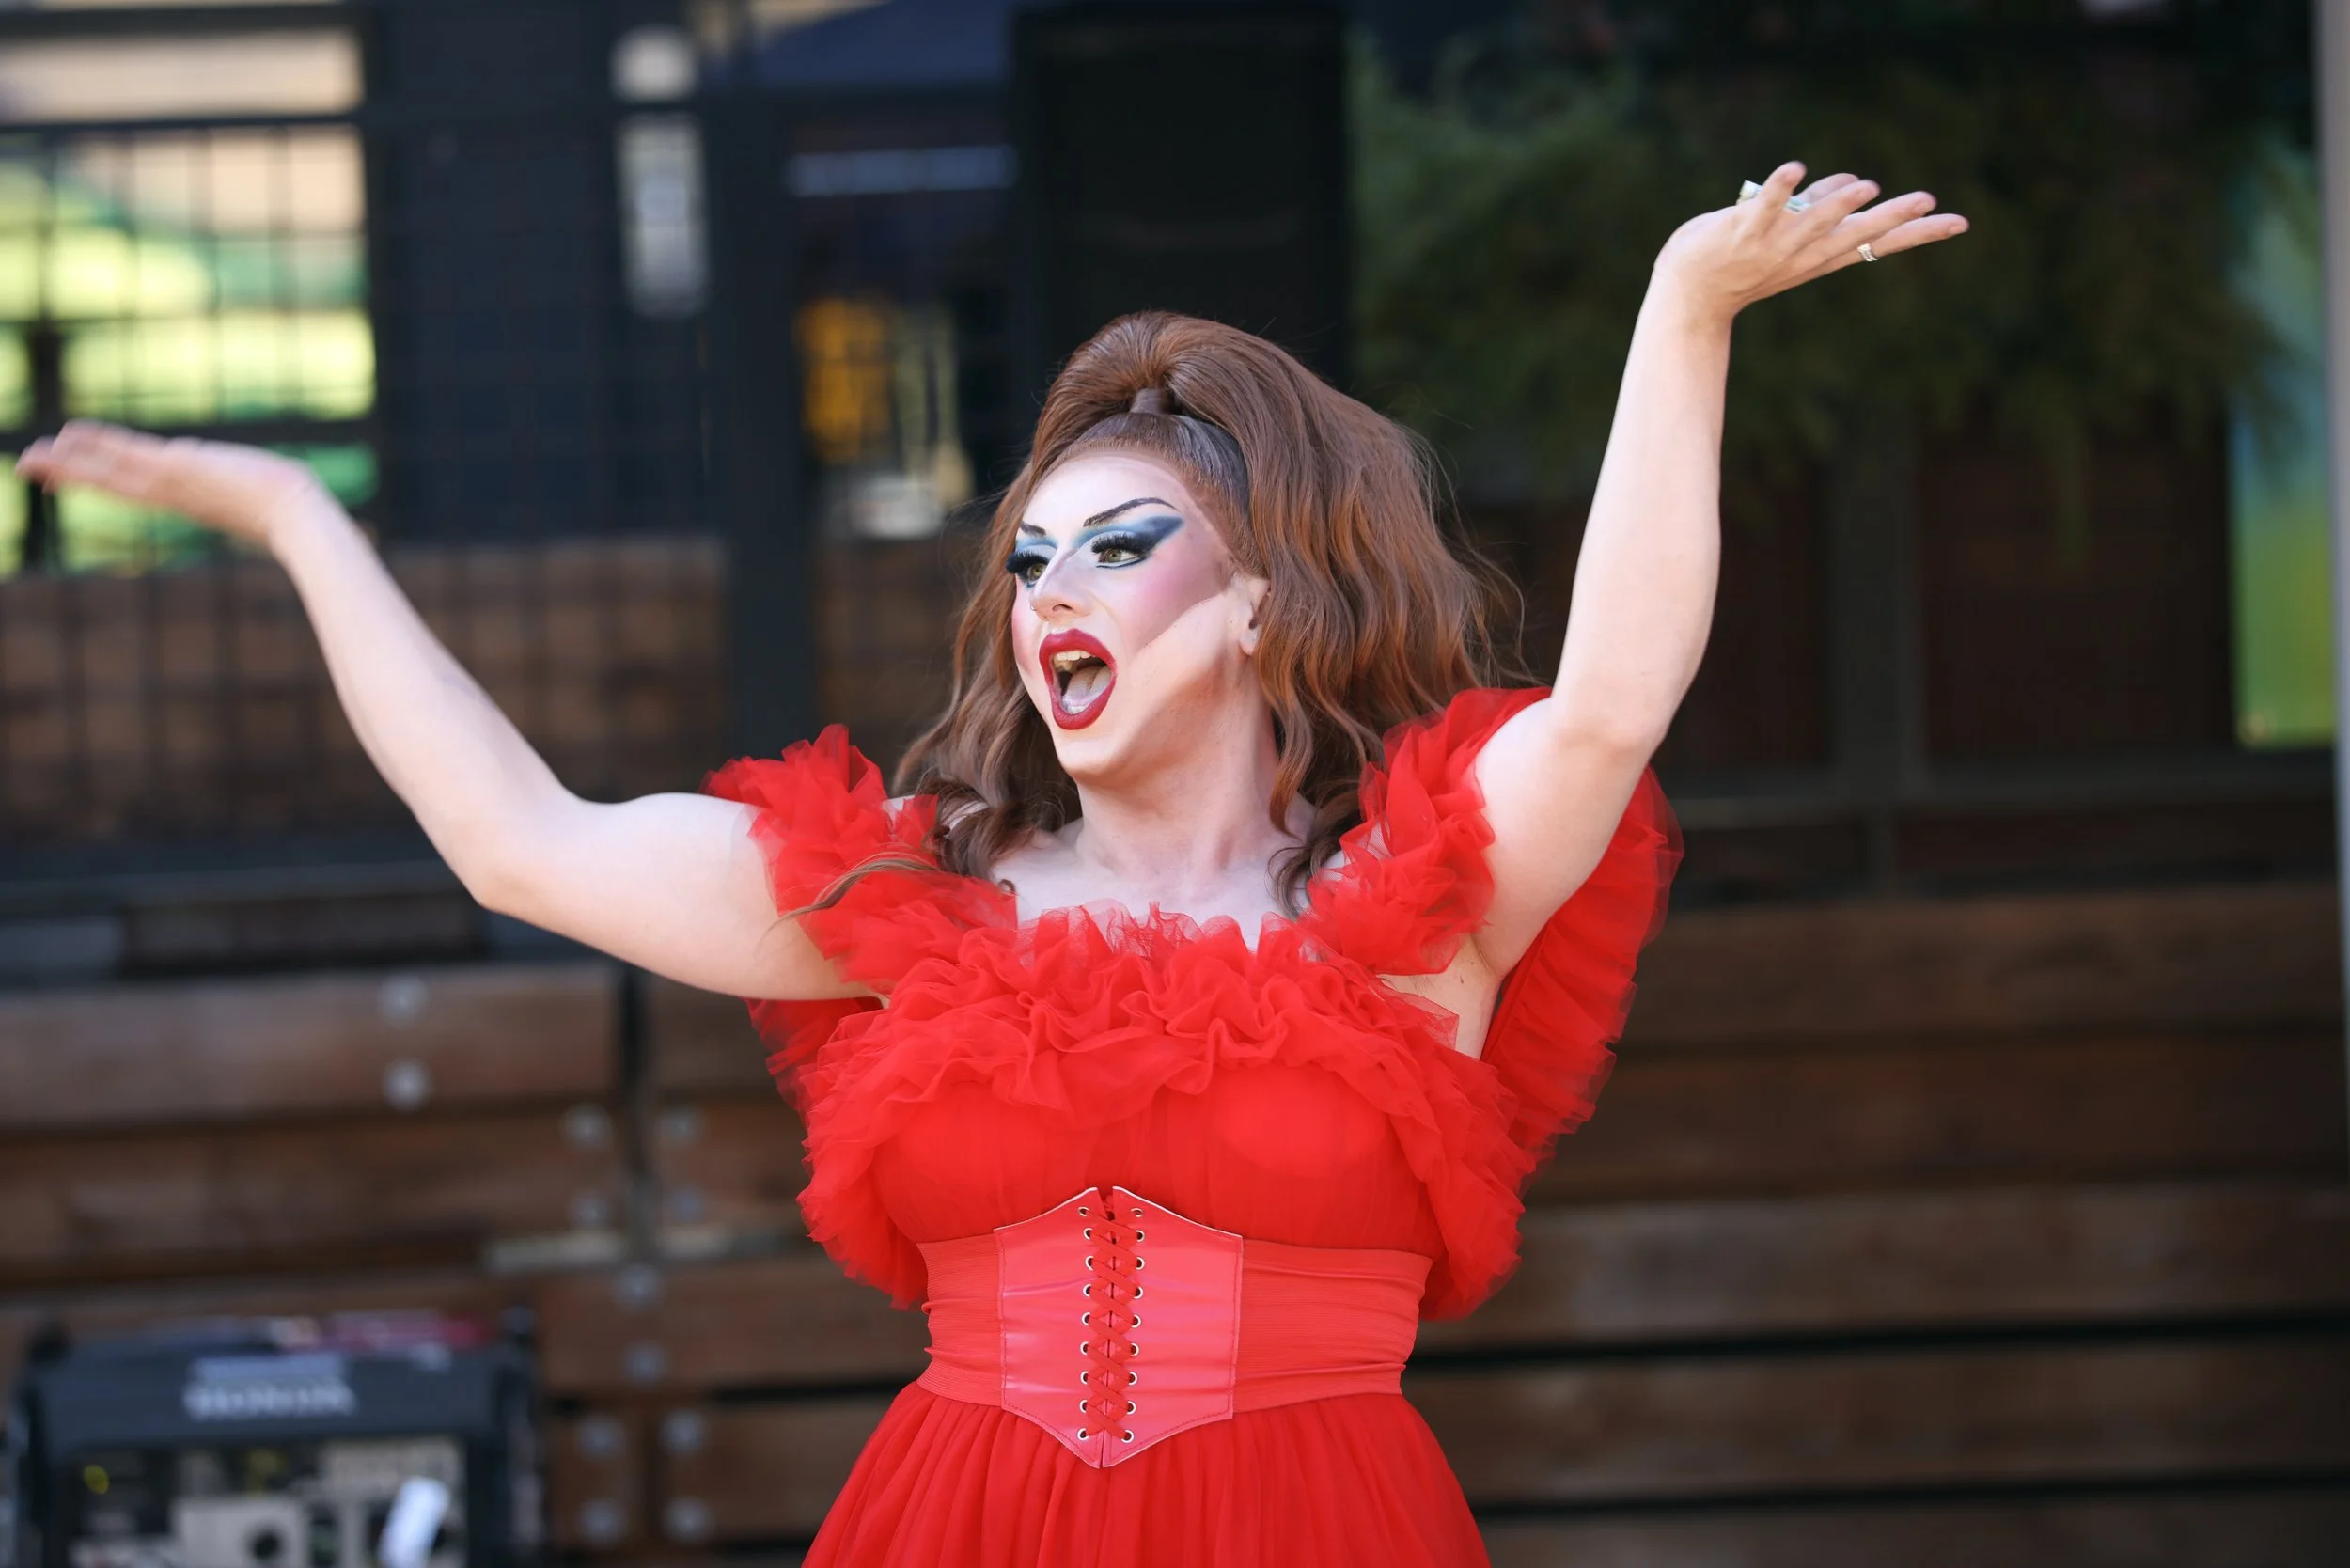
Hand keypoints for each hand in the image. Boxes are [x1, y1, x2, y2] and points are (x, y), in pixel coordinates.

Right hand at [14, 421, 337, 555]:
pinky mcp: (181, 468)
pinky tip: (70, 436)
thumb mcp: (257, 494)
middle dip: (68, 474)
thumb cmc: (290, 511)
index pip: (132, 487)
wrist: (300, 517)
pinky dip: (98, 446)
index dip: (99, 478)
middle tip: (27, 467)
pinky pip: (129, 454)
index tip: (70, 475)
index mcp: (186, 498)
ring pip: (110, 470)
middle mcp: (173, 493)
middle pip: (109, 482)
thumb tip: (265, 478)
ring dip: (69, 462)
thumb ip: (247, 486)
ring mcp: (173, 481)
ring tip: (32, 457)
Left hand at [1653, 161, 1969, 321]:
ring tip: (1866, 187)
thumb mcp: (1790, 236)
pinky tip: (1795, 169)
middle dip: (1890, 218)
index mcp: (1821, 255)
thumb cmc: (1740, 262)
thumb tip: (1854, 182)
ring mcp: (1772, 245)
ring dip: (1837, 205)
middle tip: (1927, 202)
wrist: (1690, 295)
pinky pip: (1762, 208)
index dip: (1918, 233)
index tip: (1958, 223)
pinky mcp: (1740, 232)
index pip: (1878, 244)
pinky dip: (1777, 190)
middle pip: (1855, 235)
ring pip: (1811, 223)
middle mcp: (1804, 254)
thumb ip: (1820, 207)